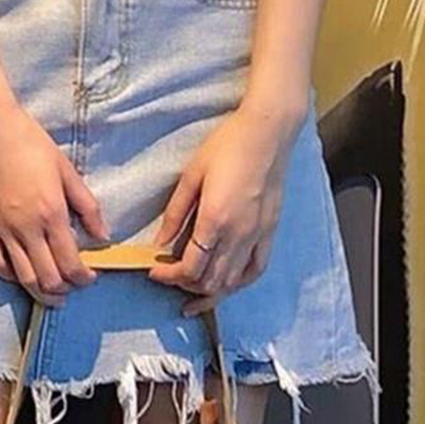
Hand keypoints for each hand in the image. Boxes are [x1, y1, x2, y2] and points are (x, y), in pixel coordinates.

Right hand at [0, 98, 109, 306]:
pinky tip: (24, 277)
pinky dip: (13, 277)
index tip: (90, 278)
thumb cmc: (31, 144)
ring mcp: (3, 230)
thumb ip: (88, 207)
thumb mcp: (67, 171)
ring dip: (41, 293)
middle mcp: (26, 228)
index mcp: (51, 213)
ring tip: (52, 294)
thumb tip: (103, 236)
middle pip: (47, 278)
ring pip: (23, 278)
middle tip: (73, 289)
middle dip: (64, 291)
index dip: (84, 279)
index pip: (70, 263)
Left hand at [148, 98, 304, 314]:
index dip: (169, 277)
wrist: (269, 132)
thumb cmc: (227, 147)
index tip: (154, 271)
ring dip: (208, 291)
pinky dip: (237, 284)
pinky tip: (224, 285)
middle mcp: (238, 235)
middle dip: (184, 285)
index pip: (190, 268)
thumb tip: (159, 244)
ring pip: (231, 283)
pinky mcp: (270, 233)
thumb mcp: (191, 177)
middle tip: (169, 276)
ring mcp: (257, 236)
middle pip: (209, 281)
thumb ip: (175, 215)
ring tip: (190, 289)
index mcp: (215, 221)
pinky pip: (255, 271)